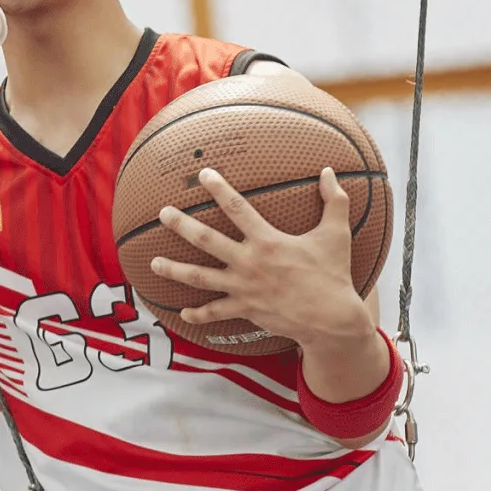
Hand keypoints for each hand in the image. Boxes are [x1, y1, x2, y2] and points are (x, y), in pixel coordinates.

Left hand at [147, 167, 373, 349]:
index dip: (219, 189)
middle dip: (181, 225)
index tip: (203, 174)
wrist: (331, 319)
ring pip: (200, 278)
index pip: (238, 208)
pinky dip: (198, 314)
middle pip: (206, 240)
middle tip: (162, 213)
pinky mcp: (245, 309)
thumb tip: (328, 171)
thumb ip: (333, 200)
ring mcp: (243, 288)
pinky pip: (216, 312)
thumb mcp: (336, 234)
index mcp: (267, 241)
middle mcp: (249, 263)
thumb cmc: (333, 274)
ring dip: (174, 270)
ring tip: (153, 263)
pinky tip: (182, 313)